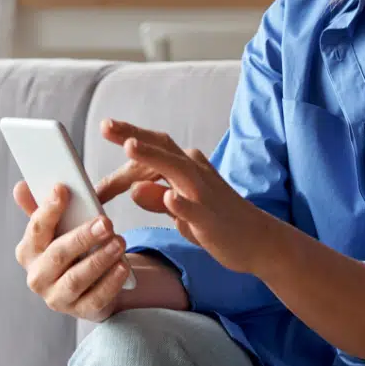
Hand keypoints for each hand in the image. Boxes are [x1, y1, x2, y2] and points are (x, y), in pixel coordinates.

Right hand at [13, 181, 129, 322]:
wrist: (92, 283)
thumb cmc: (73, 247)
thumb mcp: (61, 226)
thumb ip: (44, 207)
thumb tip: (21, 186)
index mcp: (29, 250)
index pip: (36, 229)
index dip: (48, 209)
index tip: (63, 189)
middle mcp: (38, 276)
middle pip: (58, 256)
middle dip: (82, 237)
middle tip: (106, 222)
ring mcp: (58, 297)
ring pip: (76, 279)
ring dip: (99, 259)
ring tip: (120, 242)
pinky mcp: (82, 311)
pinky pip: (96, 298)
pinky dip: (111, 283)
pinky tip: (123, 266)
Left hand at [98, 118, 276, 274]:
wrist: (258, 240)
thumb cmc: (217, 222)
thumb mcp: (180, 210)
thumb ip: (157, 198)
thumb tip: (133, 188)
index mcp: (188, 167)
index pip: (155, 148)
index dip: (129, 139)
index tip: (107, 127)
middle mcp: (196, 172)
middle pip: (163, 148)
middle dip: (134, 135)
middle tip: (107, 125)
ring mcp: (205, 194)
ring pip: (177, 170)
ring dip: (153, 157)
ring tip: (129, 147)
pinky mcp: (211, 218)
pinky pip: (194, 209)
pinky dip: (181, 202)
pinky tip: (168, 197)